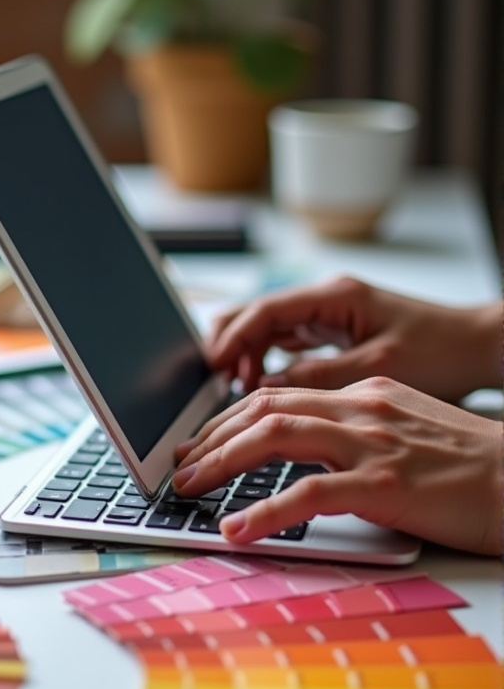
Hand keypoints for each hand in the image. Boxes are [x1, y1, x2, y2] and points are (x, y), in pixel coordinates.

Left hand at [172, 378, 502, 555]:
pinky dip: (264, 512)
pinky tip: (237, 528)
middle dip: (213, 436)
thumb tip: (307, 457)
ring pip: (276, 437)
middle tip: (181, 463)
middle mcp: (362, 409)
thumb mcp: (406, 434)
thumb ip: (357, 434)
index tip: (201, 440)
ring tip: (188, 485)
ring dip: (222, 461)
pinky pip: (308, 494)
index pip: (280, 396)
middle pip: (266, 409)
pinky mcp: (385, 485)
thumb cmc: (471, 467)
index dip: (231, 417)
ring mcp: (372, 444)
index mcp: (365, 396)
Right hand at [207, 276, 500, 401]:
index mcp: (336, 297)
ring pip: (268, 329)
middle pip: (257, 314)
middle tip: (211, 380)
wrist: (477, 346)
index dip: (234, 338)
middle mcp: (327, 300)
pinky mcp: (335, 333)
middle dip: (229, 344)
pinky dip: (267, 362)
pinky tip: (261, 387)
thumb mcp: (377, 369)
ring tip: (233, 390)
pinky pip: (287, 343)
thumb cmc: (441, 352)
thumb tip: (267, 390)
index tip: (212, 366)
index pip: (266, 310)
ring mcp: (329, 315)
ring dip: (247, 356)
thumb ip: (319, 376)